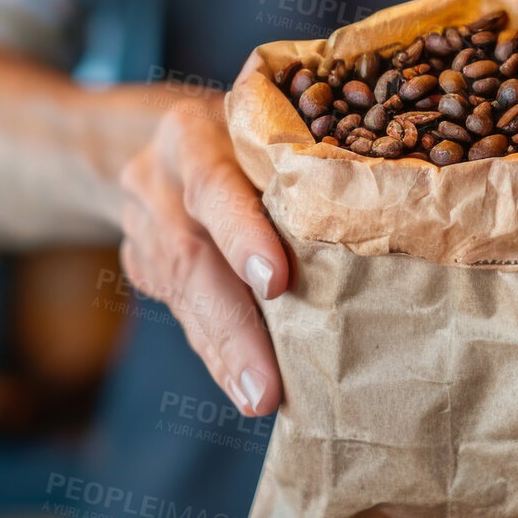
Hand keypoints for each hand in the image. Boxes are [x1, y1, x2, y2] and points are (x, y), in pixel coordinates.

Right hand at [117, 93, 288, 416]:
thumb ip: (294, 152)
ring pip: (182, 296)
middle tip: (266, 386)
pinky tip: (244, 385)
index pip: (214, 186)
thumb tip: (377, 204)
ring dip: (224, 353)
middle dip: (232, 328)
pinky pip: (181, 313)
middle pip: (191, 259)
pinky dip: (217, 351)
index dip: (242, 235)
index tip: (275, 282)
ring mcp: (140, 227)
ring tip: (260, 398)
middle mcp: (156, 182)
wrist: (153, 139)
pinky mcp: (141, 265)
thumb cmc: (239, 130)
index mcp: (190, 135)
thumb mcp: (260, 120)